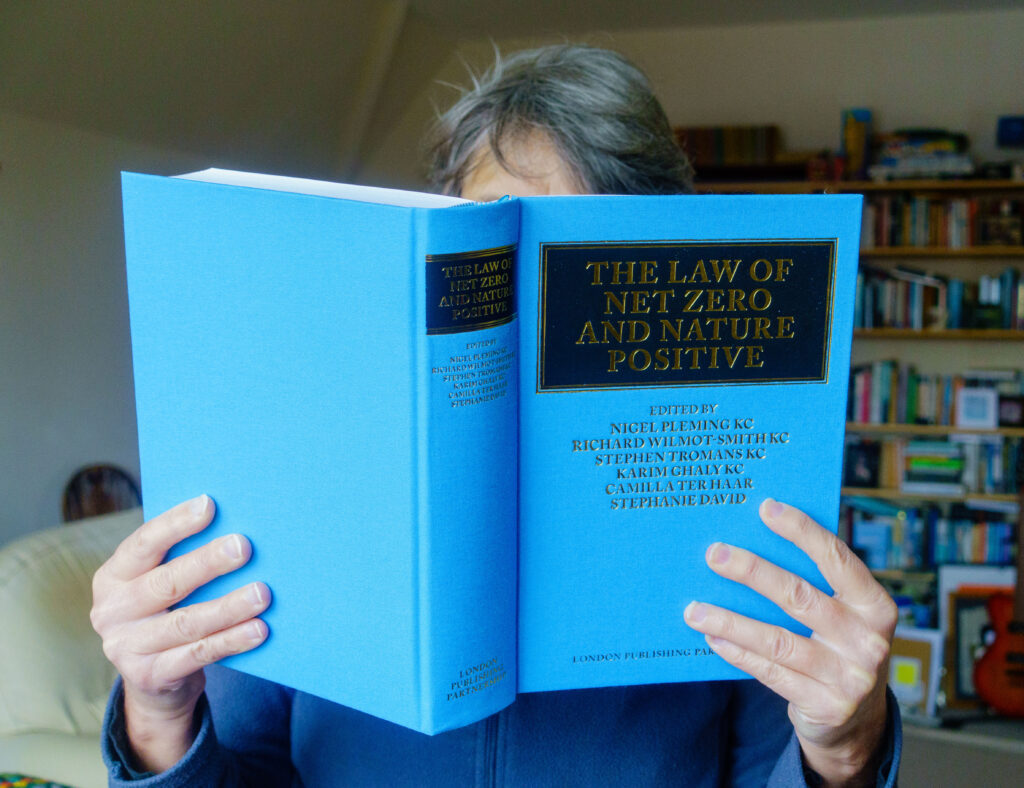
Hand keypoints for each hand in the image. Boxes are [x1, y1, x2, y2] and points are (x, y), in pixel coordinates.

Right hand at [90, 495, 270, 771]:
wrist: (153, 679)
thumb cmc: (167, 610)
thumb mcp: (161, 583)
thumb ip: (182, 557)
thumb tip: (233, 524)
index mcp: (113, 577)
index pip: (143, 544)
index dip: (175, 524)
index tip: (209, 504)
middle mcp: (112, 612)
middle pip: (167, 583)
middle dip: (208, 563)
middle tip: (244, 547)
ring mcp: (127, 648)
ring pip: (187, 622)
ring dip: (229, 606)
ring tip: (263, 593)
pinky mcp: (150, 677)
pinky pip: (199, 654)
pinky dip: (231, 640)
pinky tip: (259, 629)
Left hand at [683, 498, 896, 787]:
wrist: (860, 721)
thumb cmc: (840, 647)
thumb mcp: (846, 616)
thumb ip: (817, 585)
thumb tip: (756, 539)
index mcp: (876, 606)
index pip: (837, 560)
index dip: (802, 531)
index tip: (765, 508)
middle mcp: (868, 641)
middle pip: (799, 596)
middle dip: (752, 571)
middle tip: (714, 554)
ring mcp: (849, 677)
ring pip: (776, 640)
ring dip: (730, 621)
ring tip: (694, 609)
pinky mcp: (826, 706)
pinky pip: (770, 672)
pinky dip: (738, 652)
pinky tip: (712, 637)